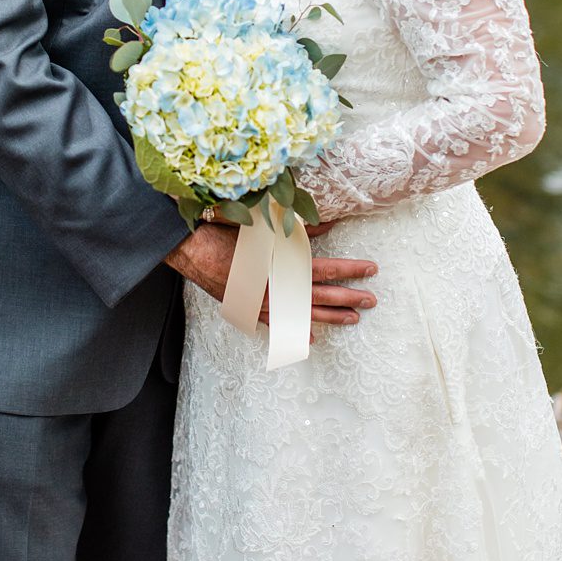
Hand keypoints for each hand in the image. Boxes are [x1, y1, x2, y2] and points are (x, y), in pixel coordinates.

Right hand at [165, 220, 377, 326]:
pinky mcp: (249, 309)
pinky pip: (276, 324)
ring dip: (330, 316)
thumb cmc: (228, 231)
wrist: (190, 248)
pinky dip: (294, 330)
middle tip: (372, 300)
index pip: (324, 269)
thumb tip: (328, 223)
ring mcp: (262, 303)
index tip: (371, 269)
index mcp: (280, 266)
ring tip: (353, 318)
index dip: (350, 270)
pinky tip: (310, 337)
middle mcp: (274, 289)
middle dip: (348, 297)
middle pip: (319, 295)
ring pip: (302, 313)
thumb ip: (298, 229)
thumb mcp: (266, 226)